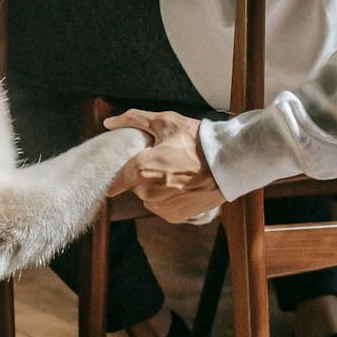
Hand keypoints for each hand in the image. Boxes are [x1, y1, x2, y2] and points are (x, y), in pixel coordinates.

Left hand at [103, 109, 222, 222]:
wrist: (228, 163)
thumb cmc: (196, 140)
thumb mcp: (165, 122)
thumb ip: (133, 119)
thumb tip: (109, 122)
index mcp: (141, 170)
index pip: (113, 181)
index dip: (116, 173)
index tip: (124, 166)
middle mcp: (147, 193)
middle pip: (133, 184)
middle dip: (143, 173)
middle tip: (162, 159)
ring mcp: (161, 207)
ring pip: (147, 195)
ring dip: (155, 186)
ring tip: (175, 171)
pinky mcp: (173, 216)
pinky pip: (161, 205)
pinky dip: (167, 196)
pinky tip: (182, 184)